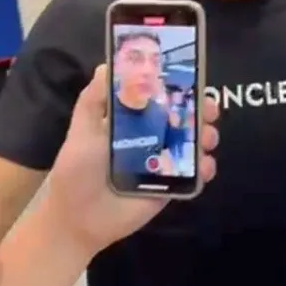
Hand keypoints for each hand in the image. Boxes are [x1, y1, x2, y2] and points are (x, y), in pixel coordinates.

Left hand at [44, 65, 218, 253]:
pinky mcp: (171, 187)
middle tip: (209, 109)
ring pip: (195, 144)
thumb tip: (107, 65)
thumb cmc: (76, 172)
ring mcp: (164, 163)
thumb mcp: (81, 131)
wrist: (77, 220)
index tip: (192, 79)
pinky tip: (203, 166)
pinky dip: (205, 168)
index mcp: (132, 121)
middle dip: (202, 110)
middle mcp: (152, 138)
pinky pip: (195, 175)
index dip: (179, 87)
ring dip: (207, 136)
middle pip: (185, 118)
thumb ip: (93, 100)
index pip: (161, 97)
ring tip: (207, 139)